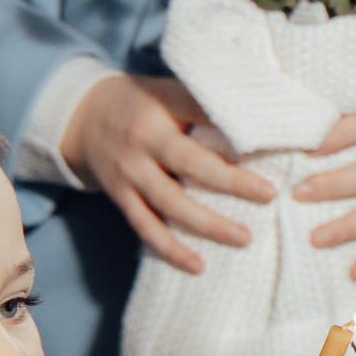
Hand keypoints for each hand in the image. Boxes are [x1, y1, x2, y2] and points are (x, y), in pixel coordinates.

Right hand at [61, 74, 272, 272]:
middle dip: (231, 182)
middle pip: (190, 163)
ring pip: (170, 202)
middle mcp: (143, 138)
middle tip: (269, 195)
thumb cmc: (144, 103)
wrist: (83, 116)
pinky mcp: (120, 195)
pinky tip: (198, 265)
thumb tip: (265, 118)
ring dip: (208, 224)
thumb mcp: (170, 90)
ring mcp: (129, 170)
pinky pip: (146, 226)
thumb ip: (206, 105)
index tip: (273, 140)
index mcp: (163, 105)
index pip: (202, 111)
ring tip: (244, 238)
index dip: (235, 125)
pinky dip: (171, 248)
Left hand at [297, 90, 355, 278]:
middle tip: (298, 194)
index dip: (335, 136)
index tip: (302, 148)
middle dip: (336, 185)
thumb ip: (307, 94)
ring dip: (350, 226)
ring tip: (315, 240)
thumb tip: (252, 104)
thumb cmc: (350, 101)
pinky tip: (352, 273)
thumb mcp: (337, 89)